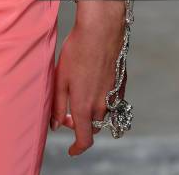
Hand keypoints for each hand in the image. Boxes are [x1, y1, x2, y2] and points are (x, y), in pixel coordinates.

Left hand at [50, 0, 126, 155]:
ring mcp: (114, 94)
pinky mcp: (121, 83)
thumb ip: (58, 105)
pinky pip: (113, 100)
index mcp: (84, 106)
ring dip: (92, 111)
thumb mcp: (61, 78)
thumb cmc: (78, 50)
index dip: (77, 148)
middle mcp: (102, 104)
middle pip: (93, 127)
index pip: (84, 139)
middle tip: (69, 112)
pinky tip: (94, 82)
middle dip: (81, 124)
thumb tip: (56, 125)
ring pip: (103, 113)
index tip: (72, 149)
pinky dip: (103, 99)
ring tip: (80, 93)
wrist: (101, 29)